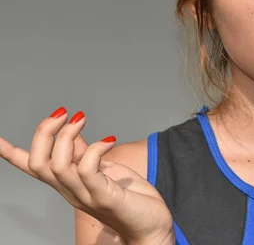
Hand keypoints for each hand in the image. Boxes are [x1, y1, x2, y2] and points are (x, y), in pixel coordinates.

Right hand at [0, 107, 173, 244]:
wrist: (151, 227)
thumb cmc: (131, 200)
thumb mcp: (103, 170)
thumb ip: (85, 153)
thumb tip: (72, 132)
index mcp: (68, 183)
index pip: (33, 168)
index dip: (11, 154)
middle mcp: (71, 191)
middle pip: (38, 162)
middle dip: (44, 133)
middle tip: (62, 112)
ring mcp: (86, 195)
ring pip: (58, 165)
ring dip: (67, 136)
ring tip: (81, 118)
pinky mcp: (104, 197)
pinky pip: (88, 170)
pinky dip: (95, 149)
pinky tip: (109, 139)